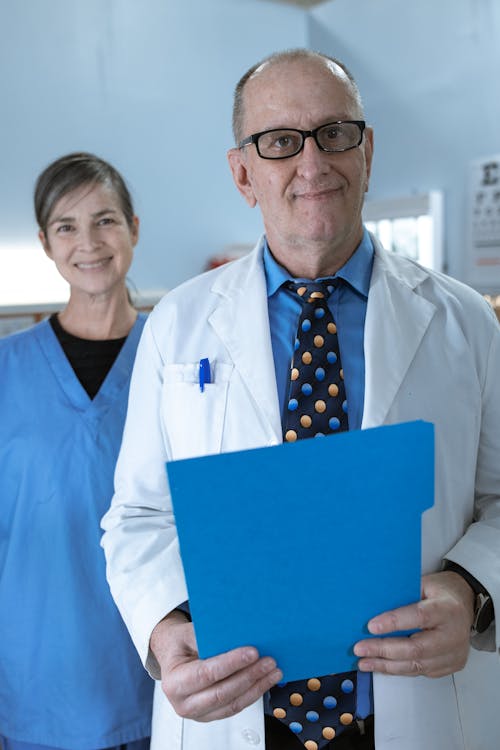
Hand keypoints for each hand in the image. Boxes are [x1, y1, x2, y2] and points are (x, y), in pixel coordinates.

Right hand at [150, 610, 282, 720]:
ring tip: (273, 671)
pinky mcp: (212, 715)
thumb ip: (208, 637)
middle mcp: (184, 703)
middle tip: (268, 661)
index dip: (232, 663)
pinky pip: (235, 707)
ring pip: (233, 703)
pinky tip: (264, 681)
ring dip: (256, 687)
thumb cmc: (180, 644)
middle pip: (223, 692)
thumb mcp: (187, 634)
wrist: (173, 657)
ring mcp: (198, 713)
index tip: (252, 652)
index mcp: (174, 682)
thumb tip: (237, 637)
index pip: (207, 674)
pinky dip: (252, 694)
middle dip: (249, 675)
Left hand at [353, 571, 474, 677]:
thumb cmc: (442, 592)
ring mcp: (454, 653)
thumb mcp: (424, 584)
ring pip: (416, 665)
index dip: (393, 623)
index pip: (419, 617)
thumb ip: (404, 595)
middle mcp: (453, 634)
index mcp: (447, 609)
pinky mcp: (451, 665)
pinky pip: (421, 671)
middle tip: (361, 648)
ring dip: (387, 665)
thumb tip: (373, 606)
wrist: (466, 603)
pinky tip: (382, 666)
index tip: (370, 626)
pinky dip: (398, 670)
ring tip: (365, 661)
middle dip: (384, 650)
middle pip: (416, 648)